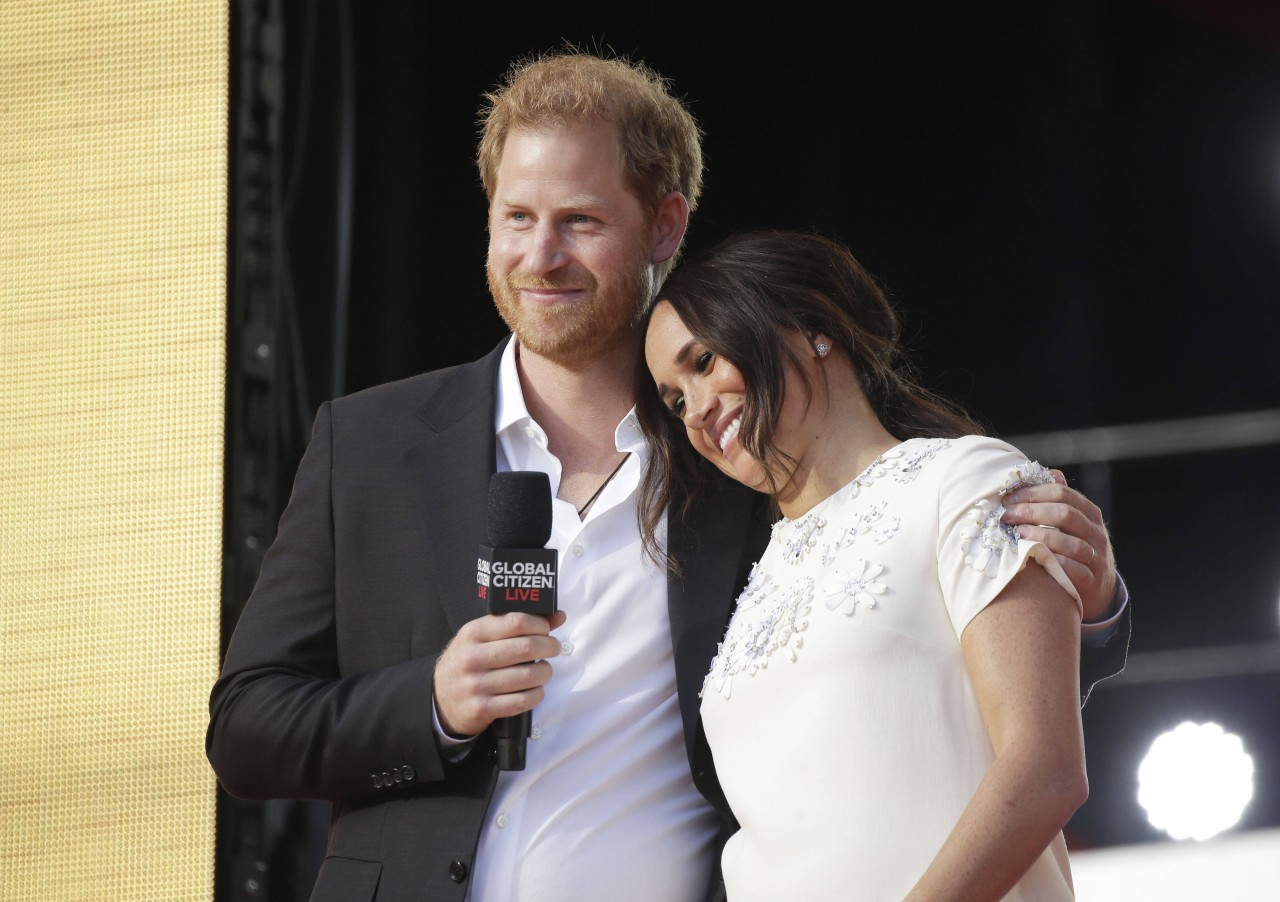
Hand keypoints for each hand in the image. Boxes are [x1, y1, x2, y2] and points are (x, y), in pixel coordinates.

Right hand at [433, 610, 567, 736]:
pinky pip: (521, 701)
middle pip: (526, 647)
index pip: (516, 621)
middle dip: (549, 647)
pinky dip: (536, 695)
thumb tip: (557, 616)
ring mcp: (476, 684)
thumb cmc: (469, 661)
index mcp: (473, 633)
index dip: (540, 625)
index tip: (547, 630)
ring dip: (545, 672)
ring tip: (544, 670)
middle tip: (553, 648)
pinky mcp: (482, 708)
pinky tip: (535, 690)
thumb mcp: (482, 637)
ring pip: (527, 676)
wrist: (440, 698)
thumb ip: (516, 624)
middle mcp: (473, 657)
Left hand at [1001, 470, 1116, 623]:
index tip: (1008, 499)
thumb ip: (1055, 500)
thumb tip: (1037, 473)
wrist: (1098, 588)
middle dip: (1032, 512)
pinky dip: (1056, 563)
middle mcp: (1096, 532)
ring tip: (1017, 536)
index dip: (1033, 494)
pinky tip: (1036, 559)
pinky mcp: (1093, 580)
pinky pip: (1076, 571)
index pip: (1062, 493)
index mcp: (1089, 512)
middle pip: (1066, 514)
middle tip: (1006, 516)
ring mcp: (1097, 557)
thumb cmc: (1073, 547)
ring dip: (1042, 537)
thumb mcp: (1070, 523)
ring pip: (1072, 543)